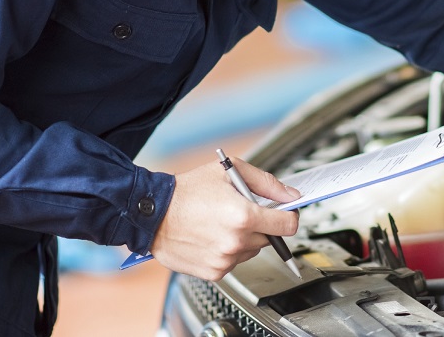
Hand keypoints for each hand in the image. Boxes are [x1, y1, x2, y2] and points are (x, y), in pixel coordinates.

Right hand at [149, 156, 300, 280]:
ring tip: (220, 223)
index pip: (288, 225)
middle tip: (239, 212)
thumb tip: (290, 195)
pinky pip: (233, 262)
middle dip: (260, 224)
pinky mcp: (214, 272)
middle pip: (269, 238)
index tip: (285, 213)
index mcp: (243, 215)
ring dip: (243, 239)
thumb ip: (265, 183)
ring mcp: (225, 259)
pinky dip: (227, 251)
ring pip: (251, 251)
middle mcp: (236, 241)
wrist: (152, 214)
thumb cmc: (187, 191)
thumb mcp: (228, 171)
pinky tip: (211, 237)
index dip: (289, 216)